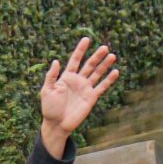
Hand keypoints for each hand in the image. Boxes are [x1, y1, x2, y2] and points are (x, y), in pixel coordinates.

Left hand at [39, 37, 118, 155]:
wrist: (57, 124)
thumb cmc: (49, 108)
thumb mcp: (47, 91)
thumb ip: (51, 76)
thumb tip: (56, 61)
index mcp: (66, 77)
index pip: (75, 60)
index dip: (80, 50)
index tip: (86, 39)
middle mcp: (77, 80)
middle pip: (89, 65)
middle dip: (96, 56)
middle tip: (104, 47)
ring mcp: (85, 88)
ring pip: (97, 73)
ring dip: (104, 65)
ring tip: (112, 55)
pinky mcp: (91, 97)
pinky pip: (102, 87)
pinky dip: (109, 80)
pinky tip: (115, 72)